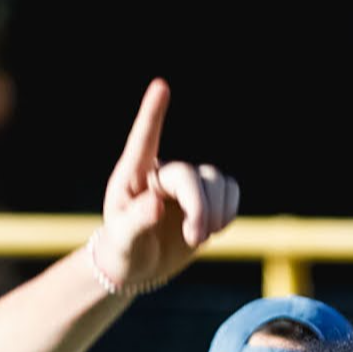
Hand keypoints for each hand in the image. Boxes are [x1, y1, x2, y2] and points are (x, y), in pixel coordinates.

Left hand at [80, 82, 239, 296]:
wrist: (138, 265)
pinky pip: (230, 189)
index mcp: (134, 176)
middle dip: (199, 208)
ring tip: (199, 238)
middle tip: (194, 239)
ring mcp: (186, 183)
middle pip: (192, 176)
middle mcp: (162, 172)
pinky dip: (229, 209)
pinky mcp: (207, 196)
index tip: (160, 86)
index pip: (144, 140)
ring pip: (216, 181)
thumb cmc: (122, 248)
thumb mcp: (122, 241)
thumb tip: (156, 204)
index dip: (153, 113)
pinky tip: (215, 228)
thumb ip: (135, 223)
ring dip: (216, 212)